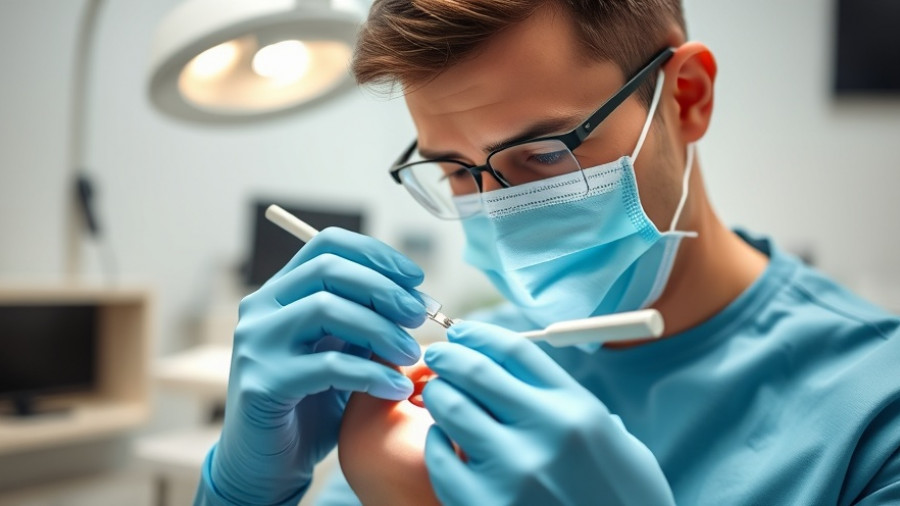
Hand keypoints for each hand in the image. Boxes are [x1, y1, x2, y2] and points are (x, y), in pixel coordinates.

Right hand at [206, 228, 426, 504]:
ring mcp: (257, 342)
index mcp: (281, 291)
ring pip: (326, 309)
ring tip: (412, 355)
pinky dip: (372, 374)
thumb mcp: (342, 352)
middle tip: (420, 315)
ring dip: (381, 329)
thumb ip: (364, 322)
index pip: (328, 245)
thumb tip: (417, 299)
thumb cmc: (310, 404)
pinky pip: (327, 365)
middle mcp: (261, 307)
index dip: (376, 254)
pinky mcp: (262, 381)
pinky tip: (397, 388)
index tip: (415, 279)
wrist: (267, 463)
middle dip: (384, 289)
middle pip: (329, 270)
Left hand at [422, 321, 674, 505]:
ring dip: (438, 393)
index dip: (480, 334)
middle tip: (438, 355)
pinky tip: (443, 439)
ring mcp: (511, 472)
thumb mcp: (620, 446)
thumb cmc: (624, 504)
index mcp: (578, 411)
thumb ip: (578, 409)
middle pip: (477, 371)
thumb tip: (535, 380)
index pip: (516, 351)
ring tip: (436, 393)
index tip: (462, 332)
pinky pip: (441, 458)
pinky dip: (436, 441)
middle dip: (450, 356)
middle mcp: (545, 433)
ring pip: (452, 407)